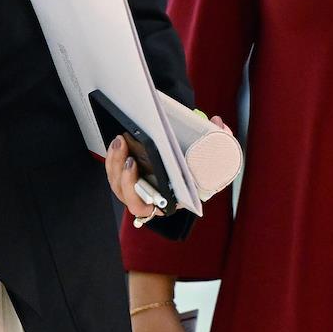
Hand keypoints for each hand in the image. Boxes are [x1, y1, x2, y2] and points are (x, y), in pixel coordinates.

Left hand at [104, 114, 231, 219]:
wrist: (187, 161)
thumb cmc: (198, 164)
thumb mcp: (213, 156)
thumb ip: (220, 139)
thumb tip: (216, 123)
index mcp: (168, 202)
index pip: (147, 209)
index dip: (139, 198)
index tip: (139, 179)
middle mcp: (149, 201)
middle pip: (128, 198)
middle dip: (126, 179)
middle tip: (130, 158)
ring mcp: (135, 191)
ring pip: (117, 185)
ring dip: (116, 164)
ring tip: (121, 142)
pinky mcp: (125, 179)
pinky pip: (113, 173)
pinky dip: (113, 158)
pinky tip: (118, 142)